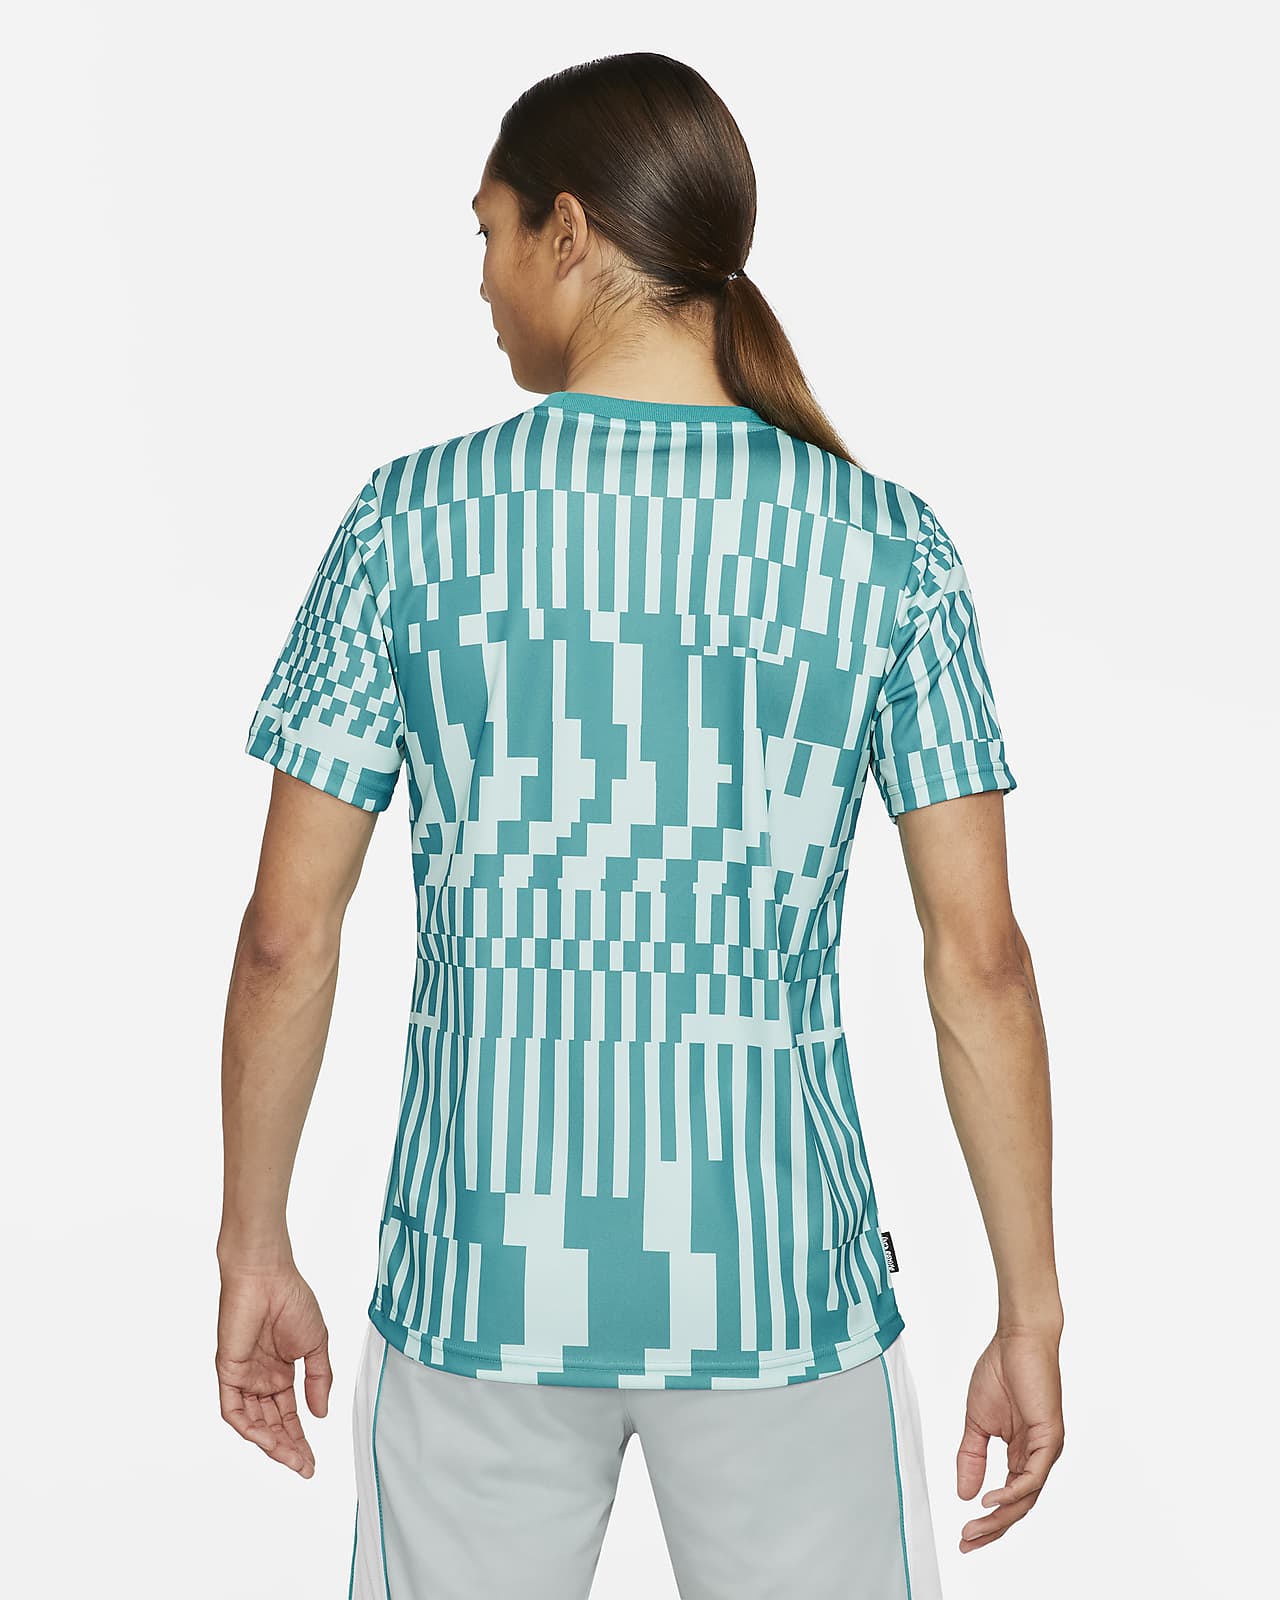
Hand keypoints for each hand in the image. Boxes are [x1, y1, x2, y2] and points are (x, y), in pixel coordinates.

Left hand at [216, 1262, 332, 1476]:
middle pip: (272, 1424)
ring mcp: (243, 1378)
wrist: (268, 1276)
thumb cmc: (292, 1299)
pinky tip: (269, 1439)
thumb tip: (321, 1414)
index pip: (288, 1415)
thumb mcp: (316, 1343)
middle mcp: (260, 1379)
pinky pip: (234, 1410)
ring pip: (253, 1423)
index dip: (300, 1438)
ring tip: (292, 1459)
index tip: (312, 1461)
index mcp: (280, 1372)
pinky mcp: (228, 1372)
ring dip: (271, 1444)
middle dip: (288, 1448)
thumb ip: (319, 1379)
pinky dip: (250, 1428)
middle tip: (305, 1467)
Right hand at [955, 1323, 1064, 1550]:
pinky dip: (1013, 1492)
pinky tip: (993, 1501)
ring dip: (1001, 1516)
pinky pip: (1033, 1475)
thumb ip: (971, 1457)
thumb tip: (963, 1493)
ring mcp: (1046, 1449)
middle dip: (992, 1528)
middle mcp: (1037, 1457)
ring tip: (976, 1527)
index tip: (965, 1536)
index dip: (987, 1521)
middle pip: (1018, 1505)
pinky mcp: (1050, 1438)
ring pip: (1026, 1496)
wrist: (1017, 1339)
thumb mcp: (977, 1422)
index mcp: (1022, 1454)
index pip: (1007, 1498)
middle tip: (967, 1542)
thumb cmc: (1000, 1371)